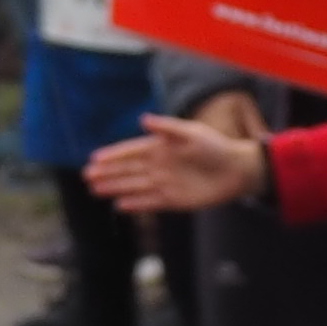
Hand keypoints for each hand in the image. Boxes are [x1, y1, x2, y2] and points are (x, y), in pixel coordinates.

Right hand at [89, 113, 264, 217]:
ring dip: (115, 188)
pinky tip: (119, 205)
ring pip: (134, 186)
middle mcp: (159, 166)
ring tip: (95, 189)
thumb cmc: (217, 147)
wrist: (238, 170)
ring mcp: (165, 184)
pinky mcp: (174, 200)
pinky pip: (150, 202)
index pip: (131, 152)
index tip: (95, 158)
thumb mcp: (192, 132)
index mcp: (161, 148)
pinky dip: (135, 204)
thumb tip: (143, 120)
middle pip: (128, 170)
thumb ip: (167, 128)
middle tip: (87, 176)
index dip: (113, 155)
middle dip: (108, 173)